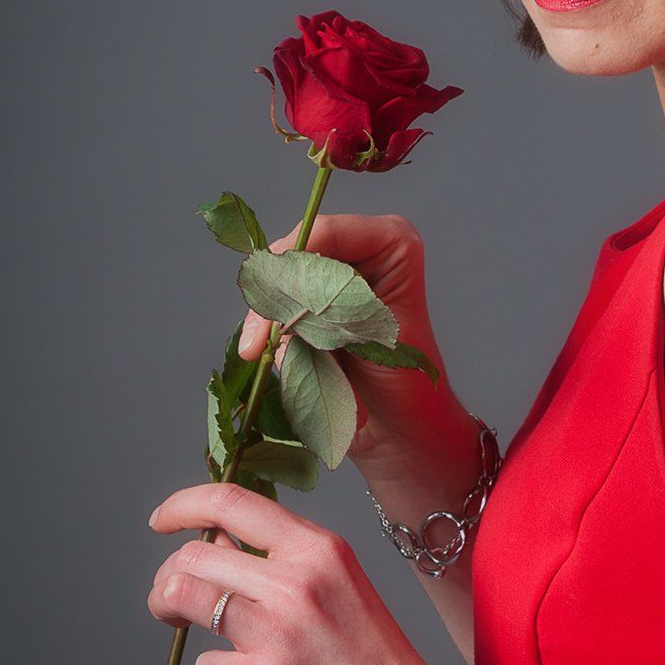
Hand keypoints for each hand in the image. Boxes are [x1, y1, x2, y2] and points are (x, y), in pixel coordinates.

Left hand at [147, 479, 454, 664]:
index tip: (162, 521)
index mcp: (319, 548)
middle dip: (167, 575)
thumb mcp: (339, 586)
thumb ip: (284, 562)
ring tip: (178, 624)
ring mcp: (280, 631)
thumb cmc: (372, 662)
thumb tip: (217, 545)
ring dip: (167, 610)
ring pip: (183, 597)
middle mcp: (298, 580)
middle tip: (169, 599)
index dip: (185, 505)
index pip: (233, 501)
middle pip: (194, 554)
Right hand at [238, 213, 476, 483]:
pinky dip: (271, 340)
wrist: (401, 433)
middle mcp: (362, 253)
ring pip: (278, 286)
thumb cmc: (406, 386)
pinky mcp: (311, 312)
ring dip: (270, 324)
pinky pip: (276, 314)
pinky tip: (279, 364)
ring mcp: (333, 281)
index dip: (292, 259)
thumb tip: (281, 303)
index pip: (328, 232)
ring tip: (268, 357)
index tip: (267, 296)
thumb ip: (328, 309)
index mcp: (393, 243)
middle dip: (275, 297)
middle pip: (295, 256)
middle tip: (258, 340)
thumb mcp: (371, 336)